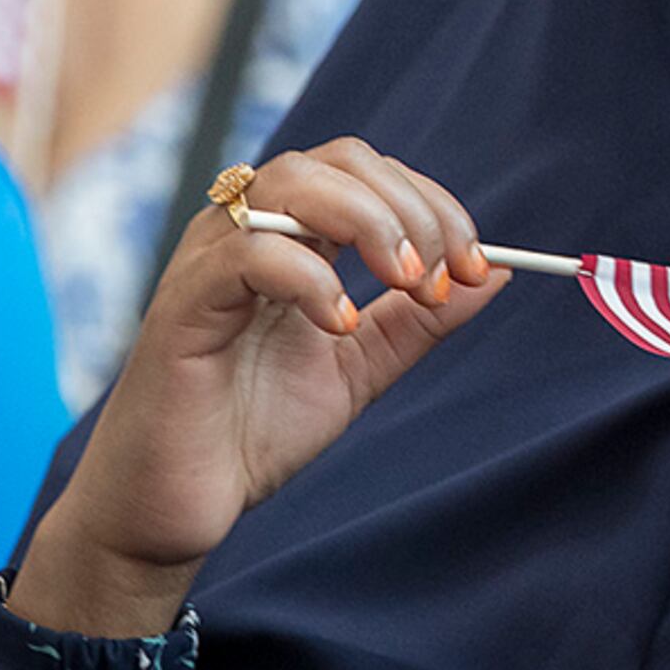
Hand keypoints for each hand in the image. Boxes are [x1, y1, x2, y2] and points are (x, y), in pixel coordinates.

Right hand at [15, 140, 506, 636]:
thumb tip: (498, 274)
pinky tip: (338, 327)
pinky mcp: (182, 305)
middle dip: (411, 209)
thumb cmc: (252, 434)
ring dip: (369, 222)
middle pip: (338, 161)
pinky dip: (309, 278)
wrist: (171, 508)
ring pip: (292, 182)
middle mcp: (245, 231)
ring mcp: (208, 261)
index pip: (368, 172)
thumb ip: (419, 322)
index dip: (432, 205)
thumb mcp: (359, 368)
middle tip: (443, 278)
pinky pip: (247, 252)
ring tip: (406, 286)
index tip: (476, 267)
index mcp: (288, 238)